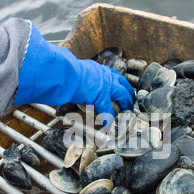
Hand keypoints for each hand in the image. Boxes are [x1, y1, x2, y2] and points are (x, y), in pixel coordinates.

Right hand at [14, 23, 134, 119]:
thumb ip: (72, 73)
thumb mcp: (71, 69)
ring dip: (125, 103)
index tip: (120, 85)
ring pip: (122, 94)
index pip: (111, 74)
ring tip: (127, 111)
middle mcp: (103, 75)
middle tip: (130, 99)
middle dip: (127, 91)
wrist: (63, 72)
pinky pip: (108, 111)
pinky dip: (109, 119)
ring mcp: (104, 86)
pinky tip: (109, 125)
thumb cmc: (62, 70)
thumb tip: (63, 72)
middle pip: (122, 82)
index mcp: (96, 68)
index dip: (117, 81)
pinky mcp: (101, 97)